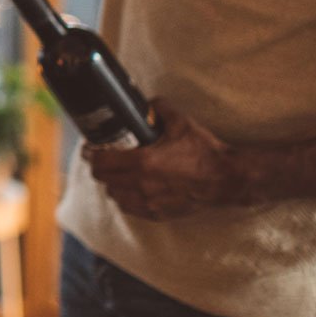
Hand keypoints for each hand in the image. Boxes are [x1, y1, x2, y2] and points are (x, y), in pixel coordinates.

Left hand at [84, 100, 240, 220]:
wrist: (226, 179)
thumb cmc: (204, 151)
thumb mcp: (182, 122)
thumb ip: (160, 109)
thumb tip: (149, 103)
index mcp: (142, 162)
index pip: (101, 162)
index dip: (91, 154)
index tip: (89, 149)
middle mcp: (141, 185)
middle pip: (104, 180)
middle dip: (100, 168)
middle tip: (103, 159)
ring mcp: (149, 202)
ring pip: (115, 196)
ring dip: (113, 185)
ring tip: (118, 175)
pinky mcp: (158, 213)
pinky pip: (131, 209)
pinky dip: (126, 199)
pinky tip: (132, 190)